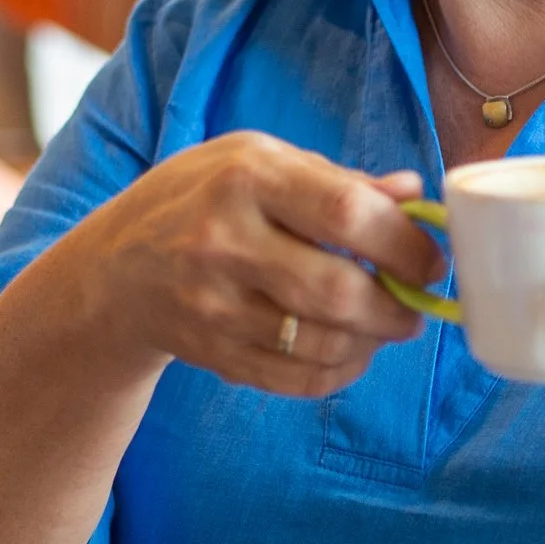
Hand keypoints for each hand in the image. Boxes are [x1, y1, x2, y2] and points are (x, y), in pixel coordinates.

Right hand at [75, 132, 429, 397]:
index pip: (346, 212)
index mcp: (246, 177)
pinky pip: (298, 379)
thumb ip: (337, 180)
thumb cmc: (201, 201)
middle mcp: (224, 241)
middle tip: (416, 304)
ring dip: (373, 342)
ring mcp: (212, 306)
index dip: (405, 243)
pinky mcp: (211, 355)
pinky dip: (340, 371)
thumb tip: (414, 194)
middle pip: (339, 292)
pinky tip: (349, 350)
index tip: (431, 259)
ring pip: (323, 344)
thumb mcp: (258, 163)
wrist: (113, 270)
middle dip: (398, 306)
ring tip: (383, 324)